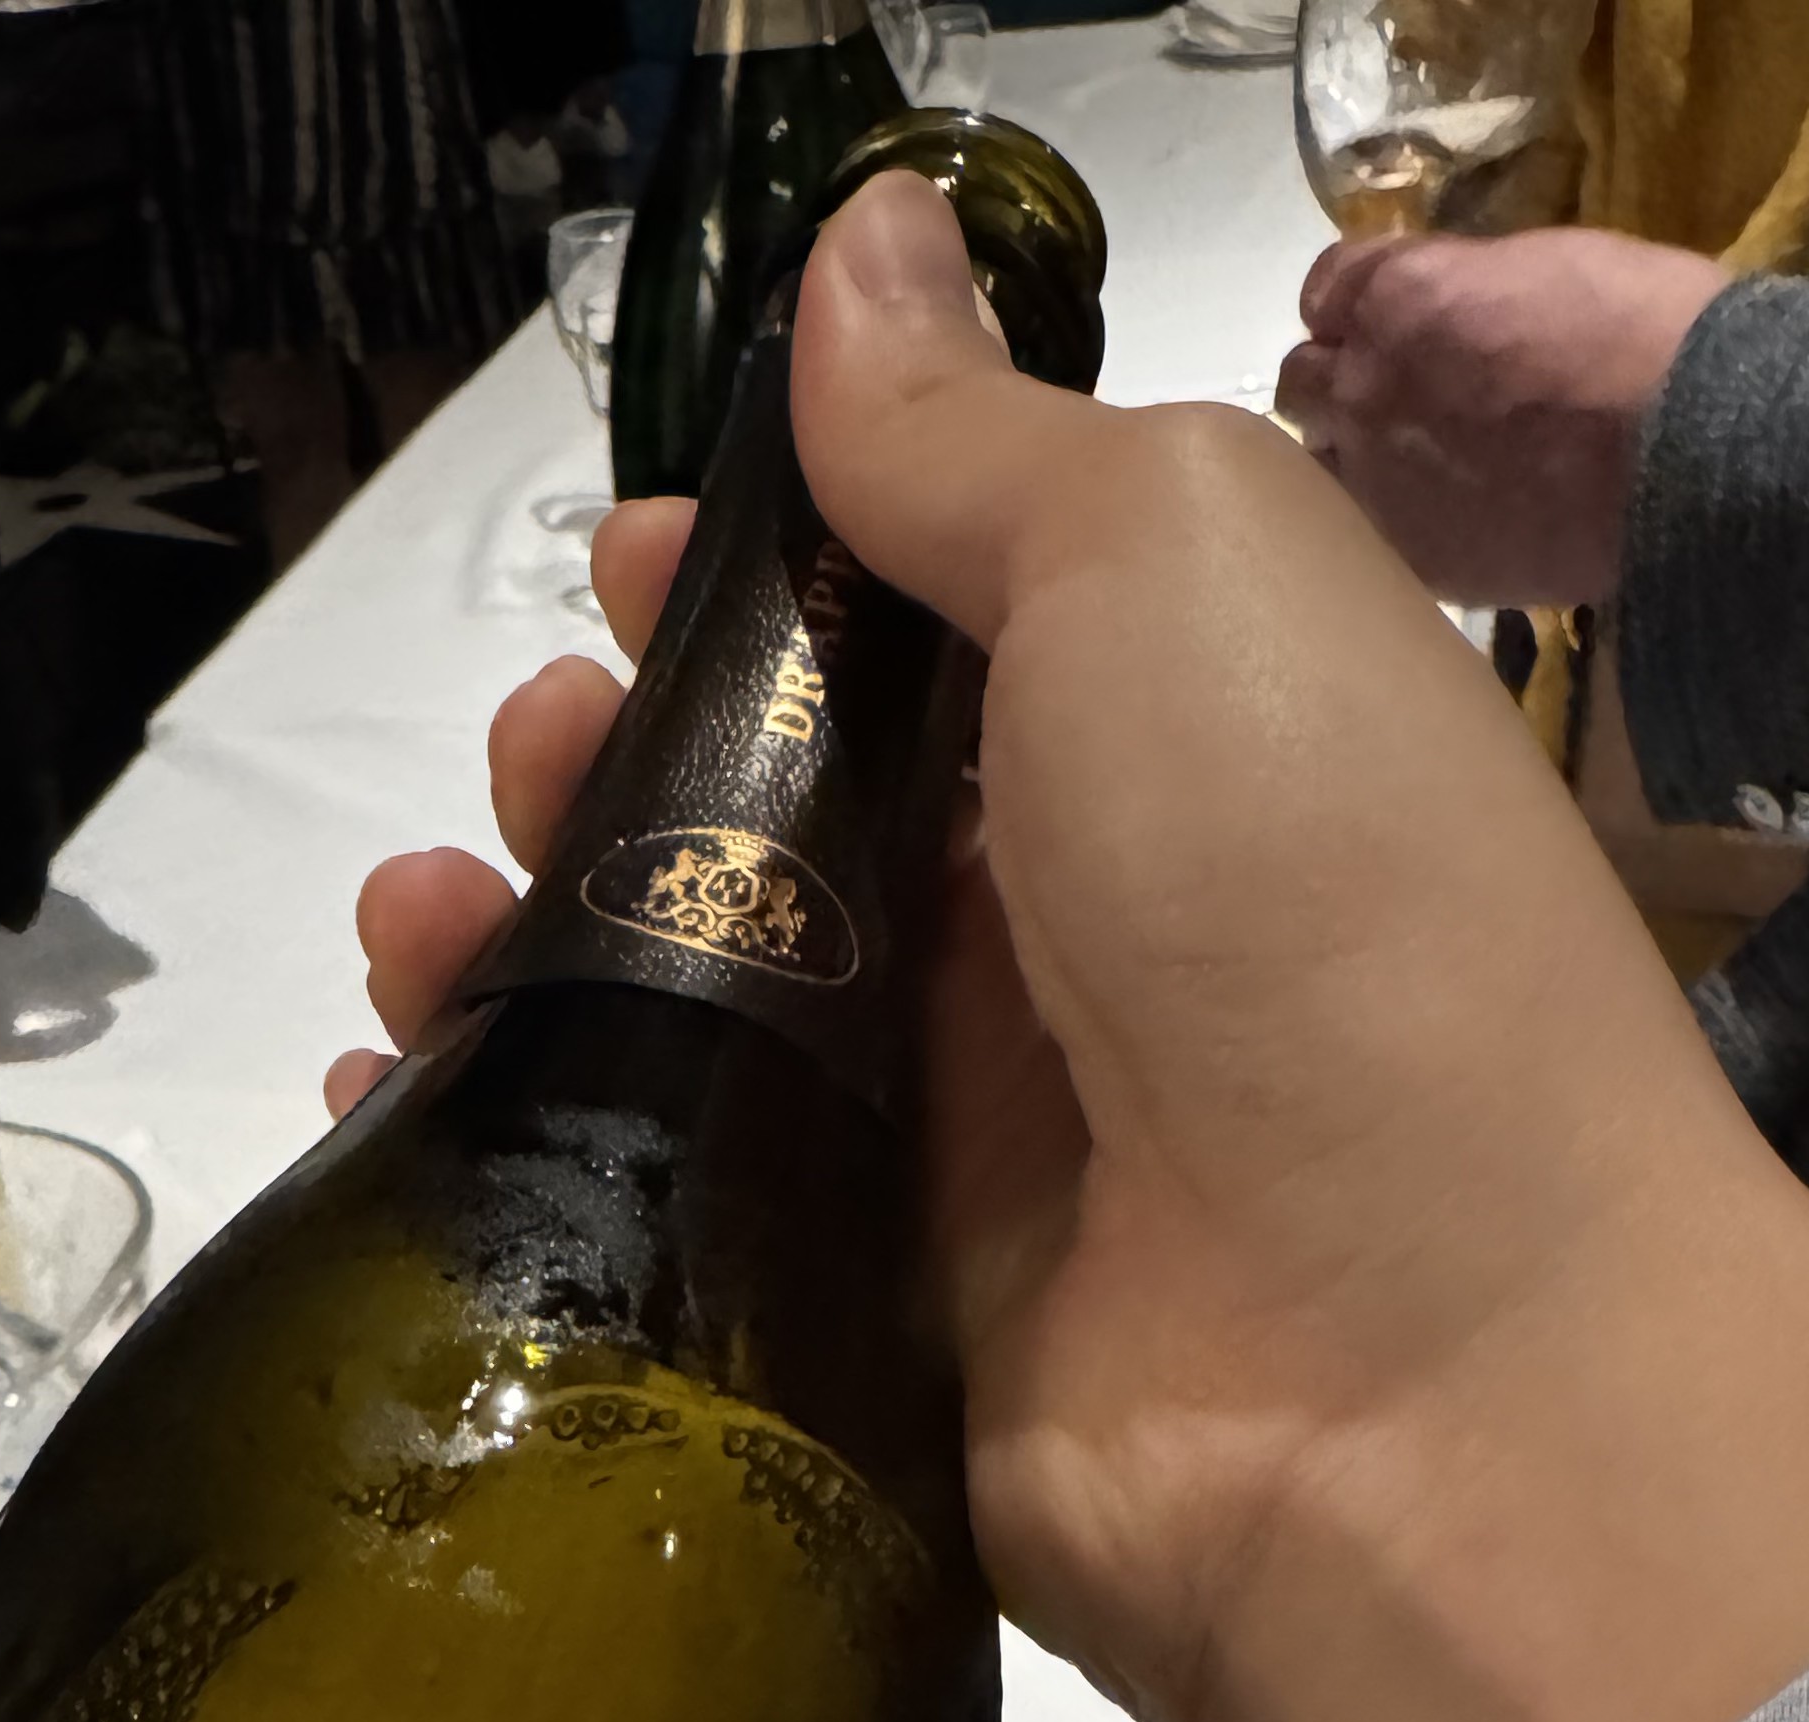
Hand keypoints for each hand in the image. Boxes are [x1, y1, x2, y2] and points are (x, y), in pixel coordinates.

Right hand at [340, 178, 1808, 1721]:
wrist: (1417, 1377)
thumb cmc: (1316, 905)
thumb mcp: (1173, 560)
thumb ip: (984, 440)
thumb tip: (863, 256)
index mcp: (1150, 741)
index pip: (907, 638)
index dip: (754, 580)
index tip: (630, 562)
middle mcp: (1052, 951)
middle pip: (766, 828)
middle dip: (610, 759)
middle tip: (538, 754)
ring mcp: (952, 1164)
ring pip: (684, 1026)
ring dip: (520, 941)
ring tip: (424, 909)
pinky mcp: (861, 1341)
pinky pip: (653, 1233)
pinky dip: (508, 1164)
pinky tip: (391, 1099)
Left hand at [1275, 227, 1726, 606]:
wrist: (1683, 451)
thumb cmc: (1640, 332)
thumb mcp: (1545, 266)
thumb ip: (1466, 286)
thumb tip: (1448, 306)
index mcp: (1397, 295)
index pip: (1326, 288)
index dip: (1353, 304)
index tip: (1381, 319)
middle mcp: (1364, 386)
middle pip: (1303, 384)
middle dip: (1339, 383)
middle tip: (1389, 398)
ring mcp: (1375, 480)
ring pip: (1318, 466)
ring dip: (1350, 457)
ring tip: (1405, 466)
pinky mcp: (1405, 555)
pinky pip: (1365, 533)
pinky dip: (1389, 521)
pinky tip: (1437, 518)